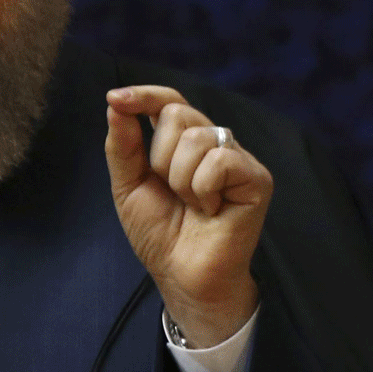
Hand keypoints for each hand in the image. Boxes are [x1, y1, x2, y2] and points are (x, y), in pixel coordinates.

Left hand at [104, 85, 271, 346]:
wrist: (182, 276)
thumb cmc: (162, 235)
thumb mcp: (129, 186)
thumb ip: (123, 145)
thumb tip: (115, 103)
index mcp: (185, 142)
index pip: (169, 100)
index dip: (144, 95)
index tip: (116, 98)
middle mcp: (214, 143)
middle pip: (177, 114)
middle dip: (159, 158)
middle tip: (172, 193)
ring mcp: (238, 158)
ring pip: (196, 137)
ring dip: (180, 179)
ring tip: (193, 206)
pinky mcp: (257, 178)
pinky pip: (219, 160)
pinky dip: (203, 189)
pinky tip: (211, 210)